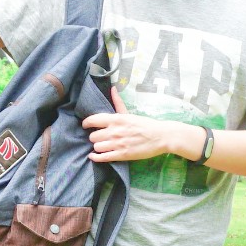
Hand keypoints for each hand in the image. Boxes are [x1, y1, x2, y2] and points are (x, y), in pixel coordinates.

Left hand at [85, 111, 199, 163]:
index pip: (92, 120)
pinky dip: (95, 157)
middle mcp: (114, 131)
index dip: (86, 123)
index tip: (85, 125)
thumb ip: (118, 102)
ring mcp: (117, 144)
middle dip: (95, 136)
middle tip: (99, 137)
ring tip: (102, 145)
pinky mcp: (121, 155)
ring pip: (96, 146)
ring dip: (98, 146)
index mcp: (116, 119)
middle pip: (93, 136)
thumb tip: (112, 88)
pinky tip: (94, 156)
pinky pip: (102, 157)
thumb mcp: (129, 113)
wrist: (161, 137)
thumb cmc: (145, 124)